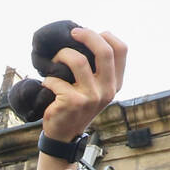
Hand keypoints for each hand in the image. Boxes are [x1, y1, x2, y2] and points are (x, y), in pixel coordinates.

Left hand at [41, 27, 127, 142]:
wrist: (64, 135)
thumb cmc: (77, 106)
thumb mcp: (96, 89)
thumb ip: (99, 69)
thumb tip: (89, 37)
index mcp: (115, 83)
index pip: (121, 50)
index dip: (105, 35)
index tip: (88, 33)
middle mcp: (107, 90)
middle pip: (104, 51)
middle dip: (86, 35)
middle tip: (72, 33)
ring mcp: (91, 97)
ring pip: (77, 60)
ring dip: (62, 55)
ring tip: (54, 62)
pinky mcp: (73, 102)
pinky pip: (56, 79)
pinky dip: (48, 79)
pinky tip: (47, 85)